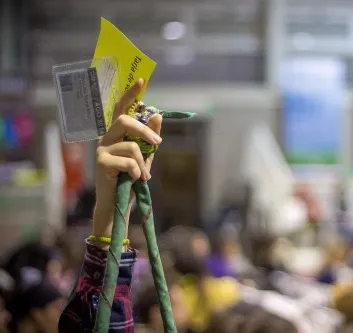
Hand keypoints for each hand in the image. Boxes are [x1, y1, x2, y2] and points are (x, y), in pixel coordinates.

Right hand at [92, 78, 161, 240]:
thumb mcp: (145, 157)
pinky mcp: (101, 162)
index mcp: (117, 134)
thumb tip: (157, 115)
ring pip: (131, 145)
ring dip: (143, 162)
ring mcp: (102, 149)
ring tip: (143, 175)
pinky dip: (138, 171)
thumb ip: (150, 139)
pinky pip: (128, 161)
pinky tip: (136, 179)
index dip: (131, 93)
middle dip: (144, 131)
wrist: (118, 204)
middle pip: (125, 120)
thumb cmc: (130, 180)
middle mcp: (106, 138)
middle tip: (157, 142)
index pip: (122, 108)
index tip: (141, 80)